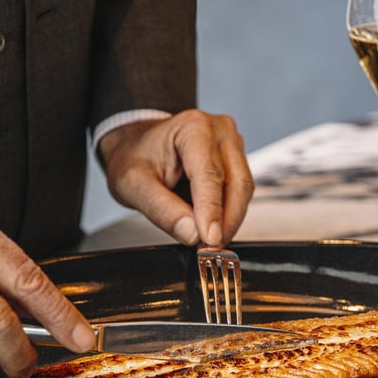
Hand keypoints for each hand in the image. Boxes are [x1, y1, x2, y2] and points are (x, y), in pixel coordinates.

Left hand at [98, 109, 253, 246]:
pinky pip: (240, 192)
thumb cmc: (134, 157)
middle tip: (210, 249)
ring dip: (230, 220)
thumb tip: (192, 233)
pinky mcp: (235, 160)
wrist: (136, 145)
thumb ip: (162, 209)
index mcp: (193, 128)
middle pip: (237, 183)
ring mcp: (231, 144)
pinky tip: (213, 228)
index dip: (212, 211)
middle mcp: (219, 131)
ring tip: (208, 241)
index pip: (209, 175)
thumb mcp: (133, 184)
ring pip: (243, 190)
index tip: (210, 239)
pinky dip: (229, 214)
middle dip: (226, 221)